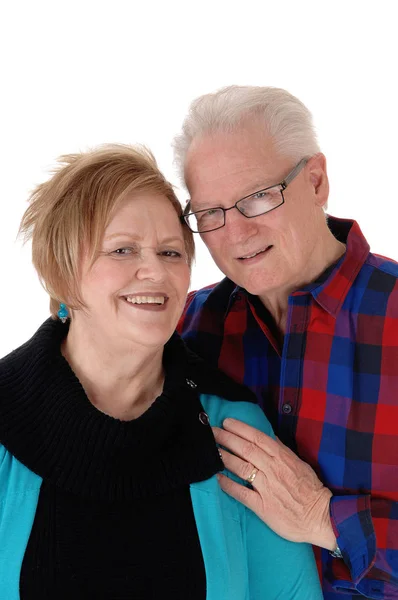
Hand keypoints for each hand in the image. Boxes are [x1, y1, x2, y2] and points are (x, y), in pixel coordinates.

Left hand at [213, 418, 335, 549]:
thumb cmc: (310, 489)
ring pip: (242, 468)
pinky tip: (217, 479)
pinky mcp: (263, 507)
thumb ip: (282, 450)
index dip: (241, 429)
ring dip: (224, 457)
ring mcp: (267, 488)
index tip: (227, 422)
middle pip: (246, 449)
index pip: (258, 438)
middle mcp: (273, 469)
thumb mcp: (299, 463)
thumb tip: (269, 436)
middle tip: (211, 432)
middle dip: (227, 438)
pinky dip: (228, 485)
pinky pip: (242, 494)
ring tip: (212, 450)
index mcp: (282, 457)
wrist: (321, 517)